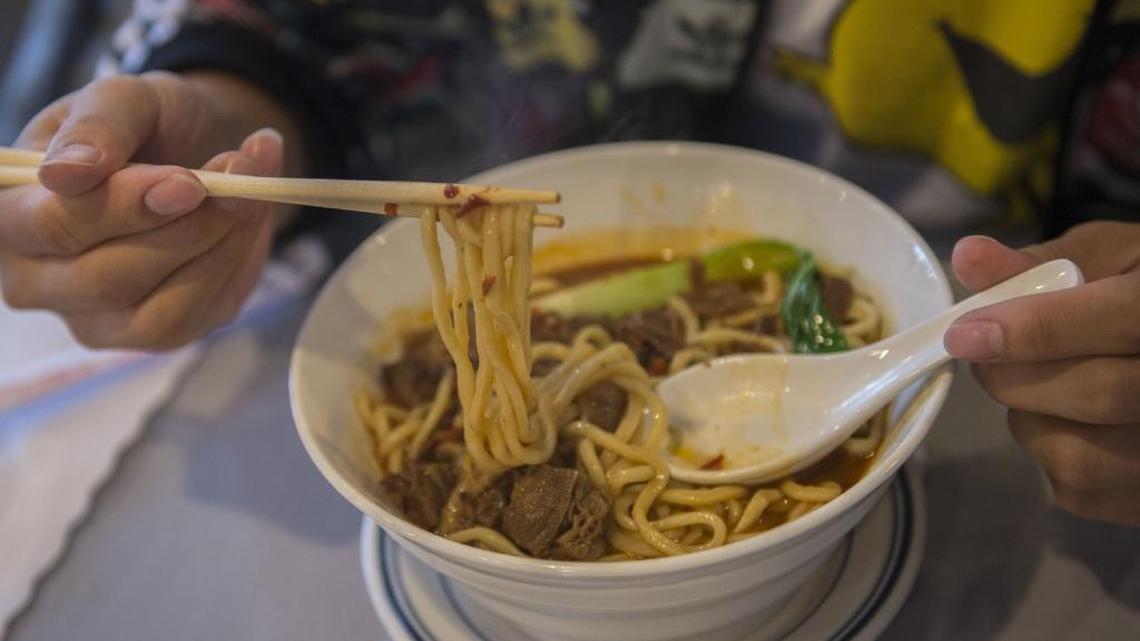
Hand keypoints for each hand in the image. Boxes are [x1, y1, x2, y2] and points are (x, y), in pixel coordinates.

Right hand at [0, 72, 287, 348]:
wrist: (200, 149)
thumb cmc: (145, 126)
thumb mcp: (124, 99)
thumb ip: (96, 127)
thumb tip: (66, 174)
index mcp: (11, 217)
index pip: (56, 227)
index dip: (126, 207)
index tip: (189, 181)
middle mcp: (38, 281)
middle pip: (108, 279)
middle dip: (186, 226)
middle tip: (238, 173)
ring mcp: (96, 320)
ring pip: (161, 311)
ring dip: (219, 246)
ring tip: (250, 189)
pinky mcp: (155, 334)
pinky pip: (200, 315)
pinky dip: (235, 264)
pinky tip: (248, 219)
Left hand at [945, 222, 1139, 524]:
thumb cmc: (1136, 288)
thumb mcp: (1107, 256)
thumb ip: (1040, 265)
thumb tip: (968, 257)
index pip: (1125, 321)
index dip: (1040, 330)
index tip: (965, 334)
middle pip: (1099, 395)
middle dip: (1015, 374)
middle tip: (981, 347)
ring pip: (1077, 454)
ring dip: (1031, 416)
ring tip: (1046, 379)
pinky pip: (1079, 487)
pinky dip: (1050, 448)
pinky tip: (1069, 417)